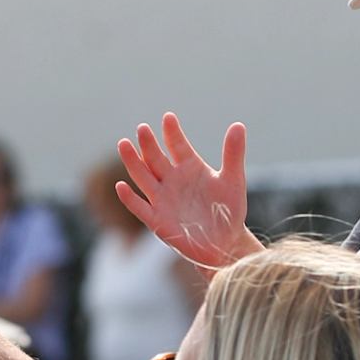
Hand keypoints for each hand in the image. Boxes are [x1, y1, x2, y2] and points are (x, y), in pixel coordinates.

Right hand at [115, 117, 260, 271]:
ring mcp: (162, 199)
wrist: (225, 242)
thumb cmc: (229, 210)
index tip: (169, 117)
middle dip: (148, 144)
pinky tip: (121, 186)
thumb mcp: (233, 180)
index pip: (177, 145)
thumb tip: (238, 125)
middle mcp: (172, 180)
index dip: (172, 132)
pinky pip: (140, 207)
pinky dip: (130, 198)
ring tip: (124, 144)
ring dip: (133, 162)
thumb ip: (233, 153)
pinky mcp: (157, 220)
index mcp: (189, 167)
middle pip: (155, 158)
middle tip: (142, 128)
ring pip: (143, 177)